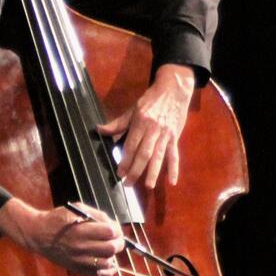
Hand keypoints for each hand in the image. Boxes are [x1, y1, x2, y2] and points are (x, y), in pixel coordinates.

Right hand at [0, 199, 122, 275]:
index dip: (116, 230)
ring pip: (107, 262)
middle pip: (111, 248)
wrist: (37, 234)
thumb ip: (96, 215)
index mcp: (81, 230)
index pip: (110, 232)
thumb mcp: (76, 209)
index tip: (114, 229)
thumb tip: (113, 225)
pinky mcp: (77, 269)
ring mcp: (79, 260)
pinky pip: (99, 275)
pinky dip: (108, 271)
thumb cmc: (57, 219)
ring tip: (107, 249)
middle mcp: (81, 247)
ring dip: (112, 255)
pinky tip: (109, 264)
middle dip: (118, 242)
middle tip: (116, 239)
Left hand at [97, 64, 195, 188]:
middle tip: (128, 184)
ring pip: (159, 156)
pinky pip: (174, 155)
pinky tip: (172, 181)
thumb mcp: (133, 108)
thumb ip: (118, 123)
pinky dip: (174, 168)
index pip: (131, 145)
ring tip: (148, 185)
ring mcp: (166, 135)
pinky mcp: (175, 137)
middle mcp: (153, 130)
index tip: (119, 172)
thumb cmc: (151, 100)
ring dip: (153, 172)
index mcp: (141, 123)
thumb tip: (100, 129)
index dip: (125, 160)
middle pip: (144, 153)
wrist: (174, 89)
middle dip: (136, 170)